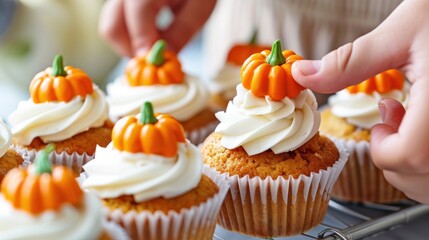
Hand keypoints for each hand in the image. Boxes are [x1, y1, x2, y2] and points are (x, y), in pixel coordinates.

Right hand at [99, 0, 215, 56]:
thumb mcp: (201, 7)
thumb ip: (182, 31)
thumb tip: (164, 56)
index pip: (138, 11)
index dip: (145, 42)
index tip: (157, 61)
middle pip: (112, 26)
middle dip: (131, 50)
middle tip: (155, 57)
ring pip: (110, 28)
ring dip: (130, 45)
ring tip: (156, 44)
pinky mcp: (120, 2)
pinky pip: (116, 23)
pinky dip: (131, 36)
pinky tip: (152, 34)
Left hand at [292, 0, 428, 203]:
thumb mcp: (403, 31)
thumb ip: (351, 61)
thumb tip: (304, 75)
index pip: (409, 157)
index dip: (382, 150)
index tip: (377, 125)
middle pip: (420, 176)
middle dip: (394, 156)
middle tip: (391, 118)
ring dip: (412, 158)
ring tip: (410, 116)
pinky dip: (428, 154)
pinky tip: (425, 119)